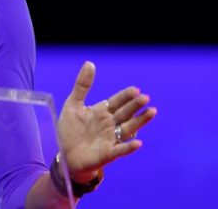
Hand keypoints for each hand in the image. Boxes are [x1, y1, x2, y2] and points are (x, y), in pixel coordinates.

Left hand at [57, 61, 156, 182]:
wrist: (65, 155)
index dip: (126, 96)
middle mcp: (109, 125)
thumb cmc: (70, 130)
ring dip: (140, 121)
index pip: (117, 102)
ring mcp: (110, 139)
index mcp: (102, 112)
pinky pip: (120, 150)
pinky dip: (128, 147)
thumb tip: (90, 63)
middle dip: (135, 106)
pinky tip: (138, 143)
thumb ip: (82, 86)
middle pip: (125, 113)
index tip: (136, 89)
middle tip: (145, 98)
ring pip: (128, 129)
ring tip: (152, 112)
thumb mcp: (73, 105)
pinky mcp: (107, 154)